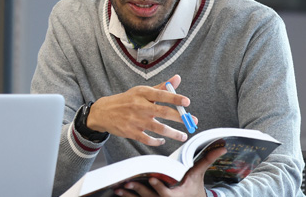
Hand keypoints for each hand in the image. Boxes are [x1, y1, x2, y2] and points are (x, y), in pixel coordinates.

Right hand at [87, 75, 195, 145]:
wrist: (104, 112)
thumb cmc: (126, 100)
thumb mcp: (141, 91)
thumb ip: (161, 87)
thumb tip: (177, 79)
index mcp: (142, 93)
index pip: (161, 95)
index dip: (175, 98)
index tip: (186, 102)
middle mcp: (139, 106)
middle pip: (163, 112)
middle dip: (180, 118)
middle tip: (192, 121)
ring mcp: (136, 120)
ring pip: (159, 128)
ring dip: (174, 134)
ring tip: (183, 136)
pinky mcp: (132, 132)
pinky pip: (149, 139)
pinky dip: (158, 141)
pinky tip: (162, 140)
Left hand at [113, 147, 227, 195]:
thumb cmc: (193, 189)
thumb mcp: (198, 175)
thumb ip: (206, 160)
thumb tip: (221, 146)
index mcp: (178, 195)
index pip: (167, 194)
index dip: (159, 188)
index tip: (153, 179)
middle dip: (140, 190)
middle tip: (128, 183)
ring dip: (130, 194)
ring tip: (120, 187)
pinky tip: (118, 191)